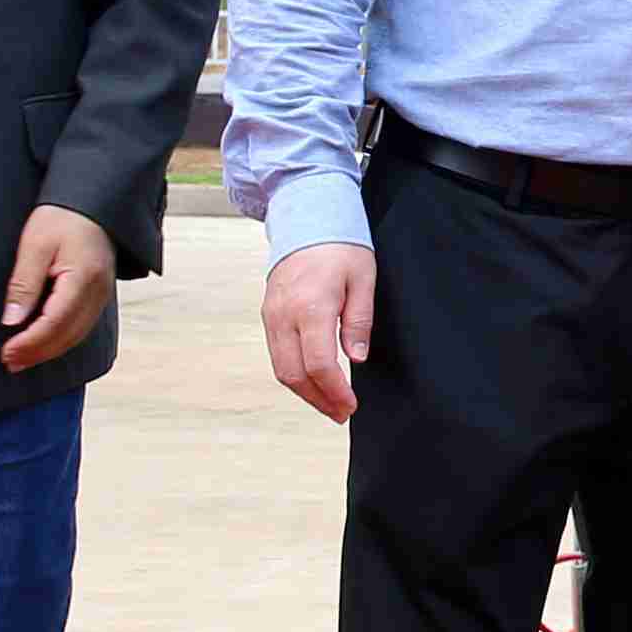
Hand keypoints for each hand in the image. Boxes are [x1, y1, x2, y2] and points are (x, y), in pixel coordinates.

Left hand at [0, 202, 115, 370]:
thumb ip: (24, 284)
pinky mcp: (98, 297)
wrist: (91, 205)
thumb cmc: (62, 218)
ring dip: (48, 351)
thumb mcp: (35, 246)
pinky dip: (60, 341)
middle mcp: (98, 293)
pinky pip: (80, 327)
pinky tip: (42, 344)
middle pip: (67, 336)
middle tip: (8, 362)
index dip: (30, 342)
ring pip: (76, 336)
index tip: (6, 351)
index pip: (55, 322)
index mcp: (83, 279)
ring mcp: (102, 296)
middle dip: (37, 353)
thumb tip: (12, 320)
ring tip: (21, 359)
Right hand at [262, 241, 377, 423]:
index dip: (335, 392)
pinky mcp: (268, 315)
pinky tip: (314, 381)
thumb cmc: (340, 247)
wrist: (305, 218)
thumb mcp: (363, 279)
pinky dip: (294, 374)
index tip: (351, 406)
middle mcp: (284, 315)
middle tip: (342, 413)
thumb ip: (359, 321)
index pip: (318, 365)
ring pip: (281, 369)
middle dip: (318, 400)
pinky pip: (277, 354)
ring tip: (330, 404)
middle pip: (294, 374)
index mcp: (311, 307)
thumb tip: (355, 359)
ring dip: (305, 392)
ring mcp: (271, 316)